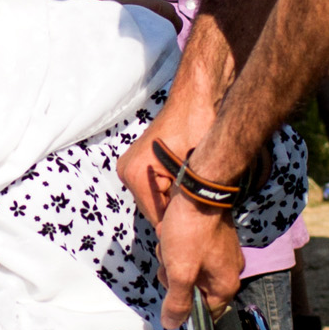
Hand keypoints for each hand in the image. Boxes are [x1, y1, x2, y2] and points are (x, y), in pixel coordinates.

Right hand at [119, 94, 219, 221]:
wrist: (196, 98)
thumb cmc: (198, 126)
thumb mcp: (194, 171)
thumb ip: (185, 203)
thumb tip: (185, 231)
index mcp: (136, 175)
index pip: (157, 219)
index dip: (180, 225)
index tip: (199, 226)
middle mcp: (127, 171)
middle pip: (153, 211)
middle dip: (176, 212)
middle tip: (201, 206)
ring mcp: (130, 166)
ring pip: (154, 200)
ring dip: (173, 201)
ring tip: (195, 192)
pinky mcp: (138, 163)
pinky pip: (154, 188)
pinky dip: (169, 190)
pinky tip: (186, 183)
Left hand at [156, 190, 244, 325]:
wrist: (199, 190)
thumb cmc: (191, 231)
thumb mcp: (179, 272)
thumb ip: (177, 302)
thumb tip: (173, 324)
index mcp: (225, 284)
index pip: (206, 315)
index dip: (185, 311)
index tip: (170, 297)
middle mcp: (228, 271)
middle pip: (193, 291)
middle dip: (174, 277)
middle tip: (170, 260)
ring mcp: (221, 254)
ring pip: (187, 270)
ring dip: (172, 258)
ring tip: (171, 241)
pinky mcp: (212, 240)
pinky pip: (189, 252)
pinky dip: (176, 244)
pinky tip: (172, 231)